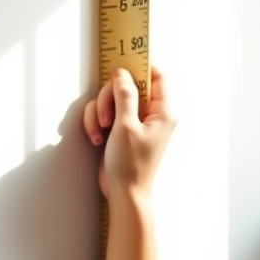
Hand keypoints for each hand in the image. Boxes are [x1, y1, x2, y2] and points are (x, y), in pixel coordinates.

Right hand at [84, 66, 175, 200]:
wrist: (123, 193)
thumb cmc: (131, 166)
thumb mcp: (126, 127)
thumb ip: (125, 96)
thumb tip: (123, 73)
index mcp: (164, 111)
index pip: (158, 75)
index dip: (141, 66)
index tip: (121, 67)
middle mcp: (152, 113)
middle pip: (128, 83)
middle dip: (110, 96)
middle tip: (107, 117)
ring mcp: (135, 120)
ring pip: (112, 97)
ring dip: (100, 111)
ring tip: (101, 132)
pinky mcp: (120, 127)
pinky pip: (104, 112)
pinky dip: (96, 122)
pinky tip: (97, 138)